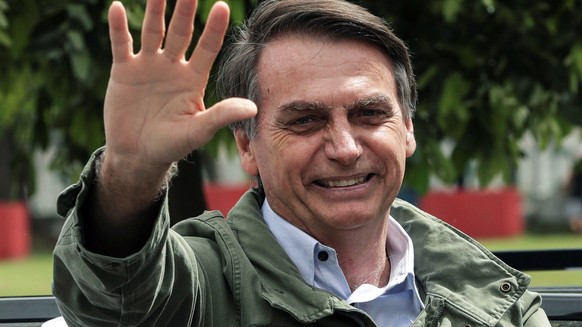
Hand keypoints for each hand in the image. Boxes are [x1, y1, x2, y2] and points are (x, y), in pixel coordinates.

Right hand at [103, 0, 256, 177]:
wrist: (138, 154)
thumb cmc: (172, 144)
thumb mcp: (199, 131)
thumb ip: (222, 115)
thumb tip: (252, 108)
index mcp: (193, 78)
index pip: (208, 47)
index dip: (214, 28)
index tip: (222, 6)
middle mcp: (173, 66)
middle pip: (181, 32)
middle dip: (185, 10)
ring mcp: (148, 66)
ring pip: (153, 31)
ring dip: (155, 10)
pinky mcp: (124, 71)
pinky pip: (121, 45)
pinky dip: (118, 28)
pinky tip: (116, 8)